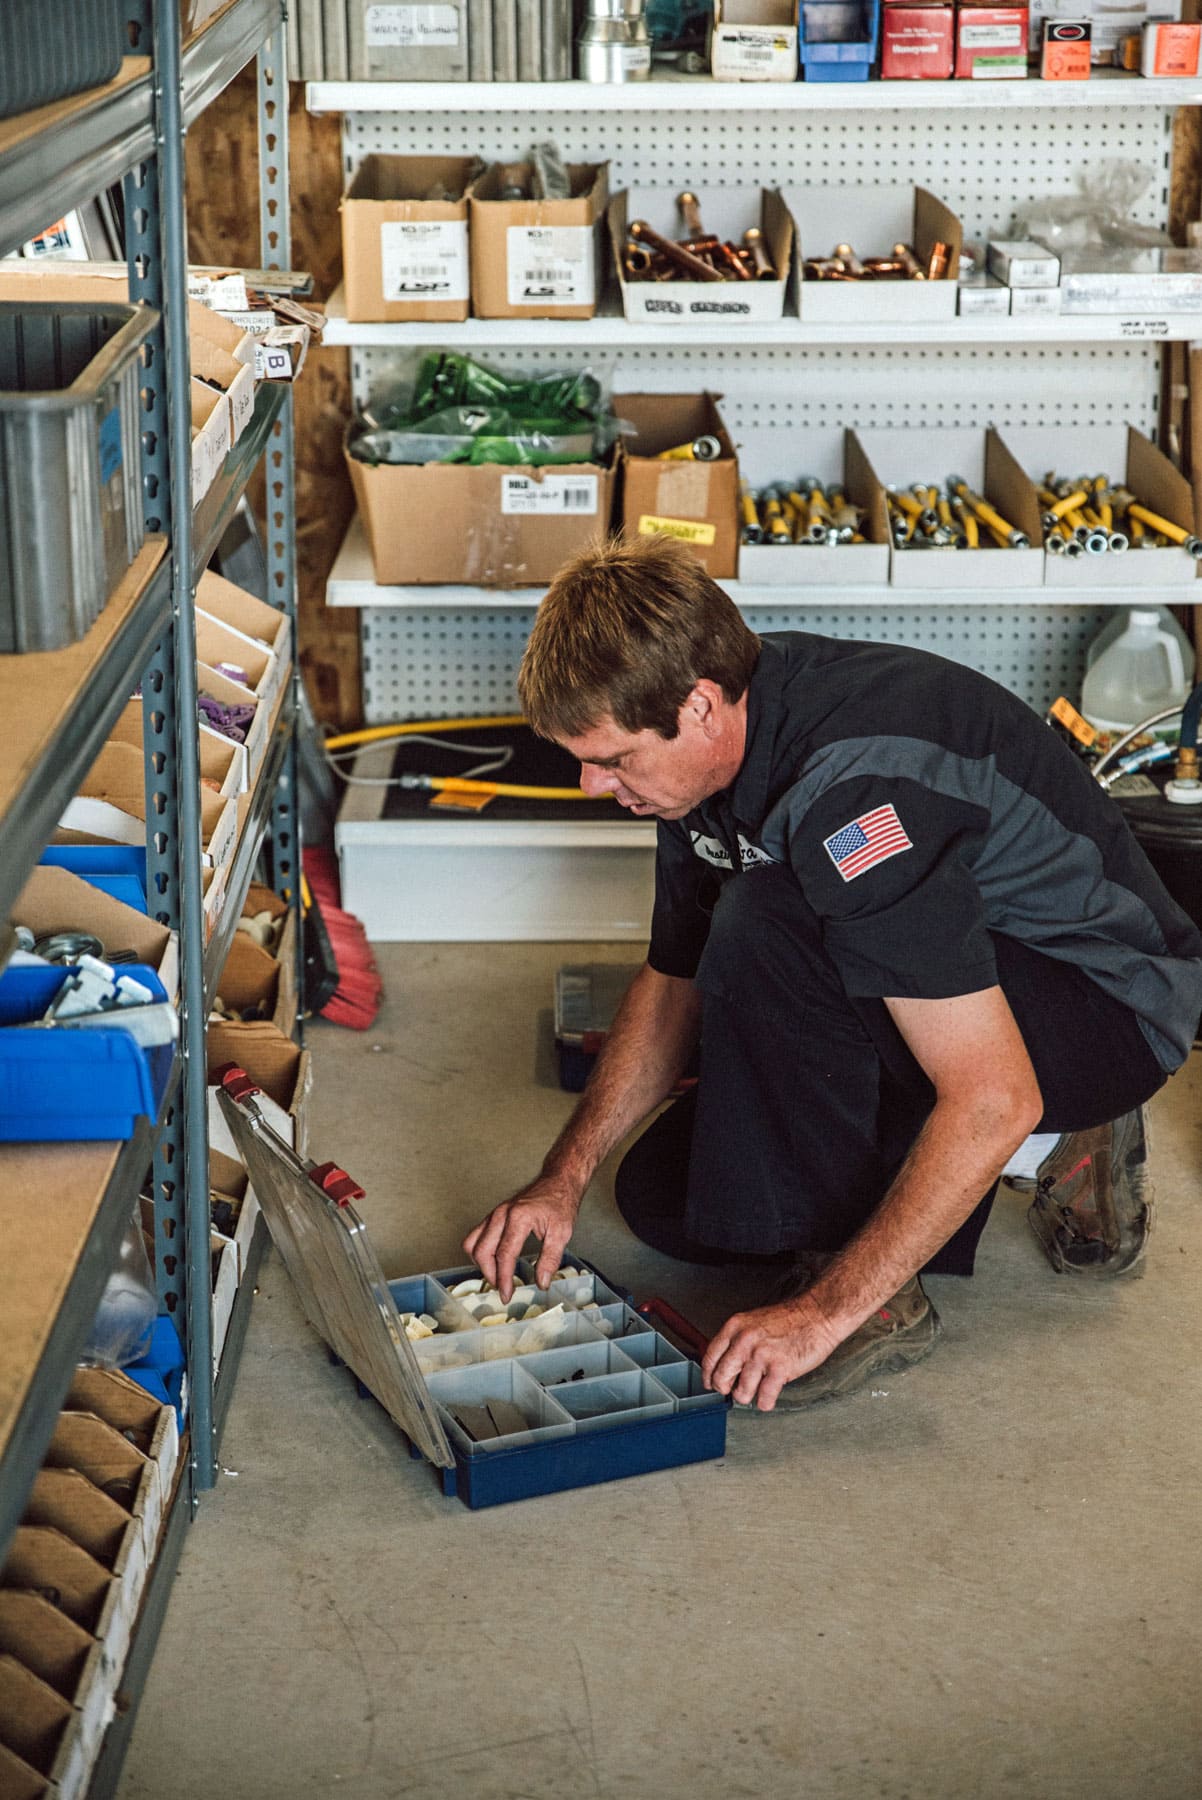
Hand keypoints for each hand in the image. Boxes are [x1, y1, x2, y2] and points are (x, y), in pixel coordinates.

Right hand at [461, 1176, 581, 1300]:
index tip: (507, 1295)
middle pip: (482, 1251)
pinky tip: (493, 1261)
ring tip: (496, 1276)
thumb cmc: (560, 1203)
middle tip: (504, 1289)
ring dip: (481, 1264)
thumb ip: (550, 1259)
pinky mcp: (493, 1215)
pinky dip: (480, 1252)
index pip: (504, 1255)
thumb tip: (541, 1282)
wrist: (557, 1181)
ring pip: (473, 1243)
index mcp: (518, 1218)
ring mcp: (495, 1213)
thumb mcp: (562, 1232)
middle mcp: (502, 1214)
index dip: (503, 1279)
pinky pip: (476, 1236)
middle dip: (490, 1275)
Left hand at [702, 1291, 842, 1412]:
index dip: (709, 1376)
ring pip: (741, 1393)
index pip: (710, 1358)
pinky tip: (770, 1395)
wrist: (818, 1315)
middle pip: (721, 1378)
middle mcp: (744, 1341)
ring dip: (749, 1396)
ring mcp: (761, 1355)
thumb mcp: (754, 1321)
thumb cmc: (790, 1319)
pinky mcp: (779, 1369)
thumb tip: (725, 1364)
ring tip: (758, 1388)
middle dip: (727, 1389)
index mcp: (735, 1327)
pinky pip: (764, 1398)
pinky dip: (766, 1402)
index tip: (711, 1383)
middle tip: (735, 1389)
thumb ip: (737, 1340)